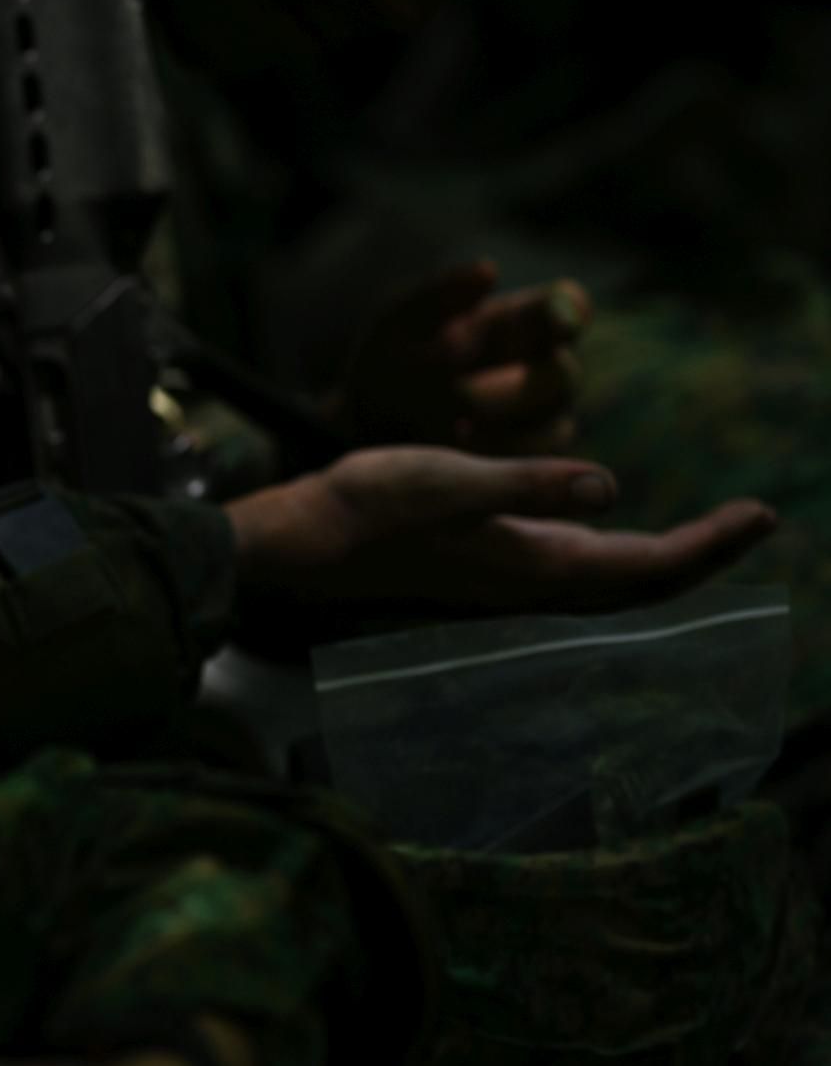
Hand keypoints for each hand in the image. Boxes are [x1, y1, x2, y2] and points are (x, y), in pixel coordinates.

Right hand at [225, 446, 773, 617]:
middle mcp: (530, 583)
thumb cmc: (363, 506)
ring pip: (612, 584)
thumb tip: (608, 486)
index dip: (710, 544)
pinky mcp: (488, 569)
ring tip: (707, 533)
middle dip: (703, 556)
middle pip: (641, 584)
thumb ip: (527, 484)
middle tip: (754, 520)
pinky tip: (613, 534)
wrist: (301, 541)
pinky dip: (620, 558)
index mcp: (532, 564)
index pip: (647, 565)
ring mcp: (509, 581)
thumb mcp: (447, 481)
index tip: (763, 515)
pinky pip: (579, 573)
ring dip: (666, 562)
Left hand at [334, 261, 591, 453]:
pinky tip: (456, 448)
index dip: (567, 312)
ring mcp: (540, 419)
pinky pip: (530, 464)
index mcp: (520, 323)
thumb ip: (439, 296)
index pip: (567, 307)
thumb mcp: (399, 326)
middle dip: (515, 387)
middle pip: (562, 375)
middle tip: (462, 394)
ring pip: (553, 424)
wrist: (365, 430)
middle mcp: (541, 368)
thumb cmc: (390, 365)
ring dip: (502, 427)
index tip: (557, 321)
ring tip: (452, 425)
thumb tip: (489, 270)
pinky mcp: (526, 463)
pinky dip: (495, 455)